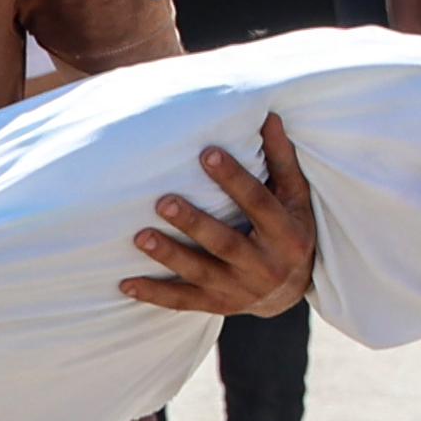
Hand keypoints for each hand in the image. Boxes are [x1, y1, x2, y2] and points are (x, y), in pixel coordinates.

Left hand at [115, 114, 317, 316]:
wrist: (290, 290)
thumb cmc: (290, 229)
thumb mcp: (295, 197)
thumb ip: (280, 160)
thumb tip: (267, 115)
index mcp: (285, 235)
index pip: (258, 203)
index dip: (234, 179)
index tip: (207, 154)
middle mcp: (263, 266)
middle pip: (225, 244)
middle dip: (194, 224)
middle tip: (163, 201)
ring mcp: (239, 290)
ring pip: (200, 273)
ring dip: (169, 256)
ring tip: (140, 237)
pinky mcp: (217, 304)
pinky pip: (183, 302)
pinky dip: (154, 294)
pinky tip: (126, 284)